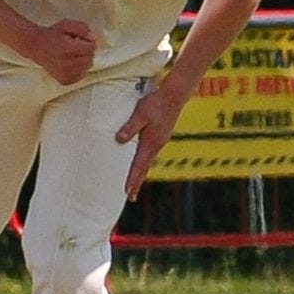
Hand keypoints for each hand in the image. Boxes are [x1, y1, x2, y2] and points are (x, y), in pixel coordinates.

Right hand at [31, 19, 96, 84]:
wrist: (36, 47)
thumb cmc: (53, 35)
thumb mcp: (67, 24)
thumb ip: (82, 28)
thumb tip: (93, 38)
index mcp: (68, 49)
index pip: (91, 48)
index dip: (88, 42)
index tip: (79, 40)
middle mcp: (66, 64)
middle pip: (90, 58)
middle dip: (85, 51)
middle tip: (74, 47)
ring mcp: (65, 74)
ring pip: (87, 67)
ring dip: (83, 60)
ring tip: (71, 54)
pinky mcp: (65, 81)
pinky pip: (81, 75)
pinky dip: (78, 69)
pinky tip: (69, 63)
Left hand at [115, 86, 180, 200]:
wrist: (174, 96)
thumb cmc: (155, 103)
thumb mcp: (140, 114)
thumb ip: (130, 127)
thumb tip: (119, 140)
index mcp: (151, 143)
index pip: (139, 166)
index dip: (133, 180)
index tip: (127, 193)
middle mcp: (156, 146)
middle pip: (145, 169)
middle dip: (137, 183)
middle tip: (131, 198)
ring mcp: (160, 142)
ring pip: (148, 162)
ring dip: (141, 174)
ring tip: (135, 185)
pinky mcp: (161, 136)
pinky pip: (151, 155)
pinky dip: (145, 163)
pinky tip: (142, 163)